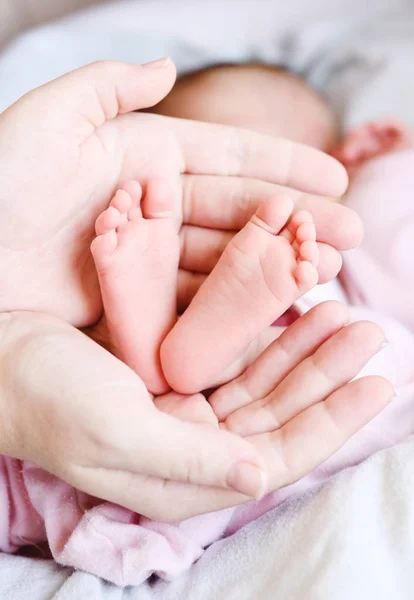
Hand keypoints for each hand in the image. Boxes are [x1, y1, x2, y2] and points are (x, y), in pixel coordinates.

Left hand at [0, 59, 358, 326]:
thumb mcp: (47, 119)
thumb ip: (108, 87)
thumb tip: (167, 66)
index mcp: (141, 159)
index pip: (227, 158)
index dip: (282, 165)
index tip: (333, 175)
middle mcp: (152, 208)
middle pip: (237, 213)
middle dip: (295, 222)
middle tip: (350, 233)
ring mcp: (146, 258)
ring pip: (223, 260)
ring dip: (273, 265)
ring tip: (324, 270)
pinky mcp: (135, 301)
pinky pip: (193, 302)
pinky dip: (232, 306)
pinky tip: (272, 307)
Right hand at [0, 305, 391, 521]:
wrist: (1, 359)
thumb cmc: (49, 399)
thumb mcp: (116, 430)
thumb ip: (189, 459)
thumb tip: (261, 475)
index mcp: (184, 474)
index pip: (278, 454)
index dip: (331, 421)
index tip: (378, 385)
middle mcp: (193, 444)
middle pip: (278, 410)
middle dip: (325, 374)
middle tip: (369, 333)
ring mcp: (185, 405)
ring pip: (260, 378)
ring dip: (301, 348)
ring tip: (340, 312)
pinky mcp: (173, 370)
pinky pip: (232, 353)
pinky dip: (262, 332)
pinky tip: (289, 308)